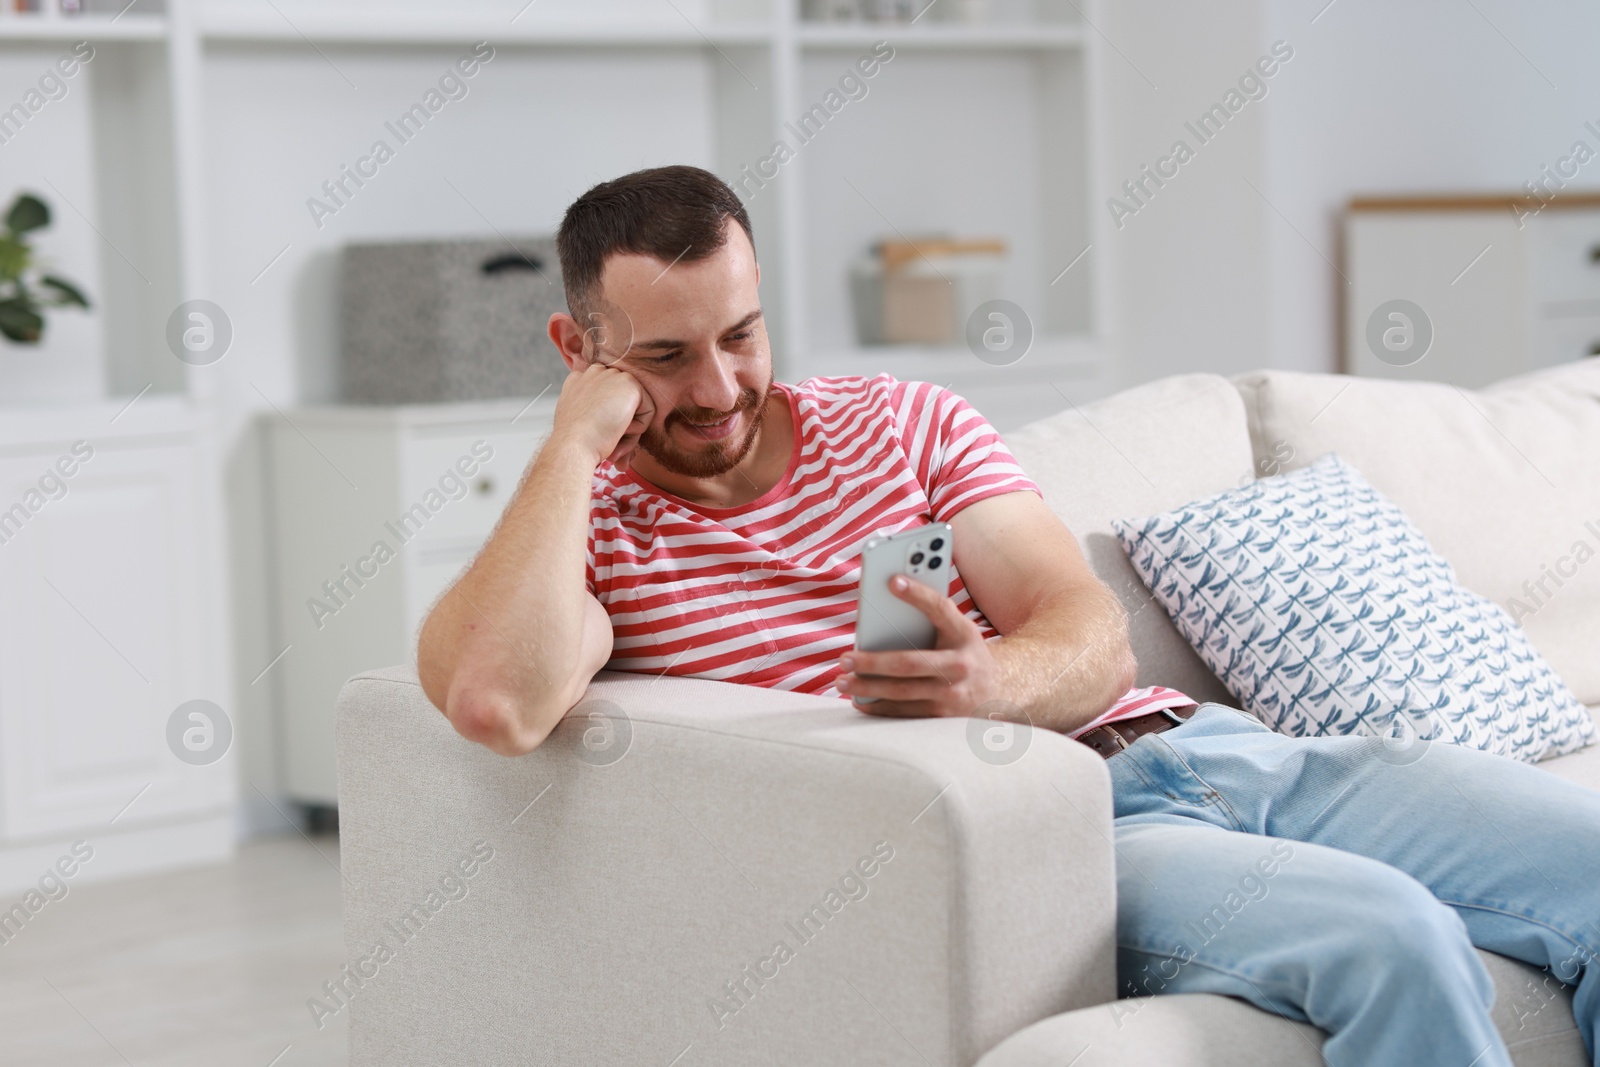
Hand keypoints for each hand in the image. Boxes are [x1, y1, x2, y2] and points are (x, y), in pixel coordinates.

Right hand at [550, 360, 654, 469]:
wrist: (573, 445)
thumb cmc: (576, 441)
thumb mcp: (581, 422)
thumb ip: (597, 413)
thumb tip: (623, 428)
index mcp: (577, 380)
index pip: (605, 396)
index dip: (608, 419)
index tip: (601, 438)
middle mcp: (594, 373)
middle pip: (621, 401)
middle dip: (621, 425)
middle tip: (612, 448)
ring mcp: (611, 375)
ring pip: (635, 406)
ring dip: (629, 429)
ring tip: (614, 442)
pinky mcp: (629, 383)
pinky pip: (648, 410)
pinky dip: (639, 428)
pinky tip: (619, 430)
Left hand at [836, 574, 1004, 717]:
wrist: (1001, 689)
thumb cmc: (964, 651)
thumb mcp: (957, 629)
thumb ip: (930, 617)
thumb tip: (884, 610)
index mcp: (964, 633)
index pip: (940, 609)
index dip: (918, 594)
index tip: (892, 580)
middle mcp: (961, 664)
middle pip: (910, 663)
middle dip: (873, 661)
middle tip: (844, 658)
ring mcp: (953, 694)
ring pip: (903, 692)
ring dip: (868, 687)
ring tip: (842, 681)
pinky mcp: (944, 715)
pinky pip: (906, 712)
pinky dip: (879, 706)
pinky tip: (858, 700)